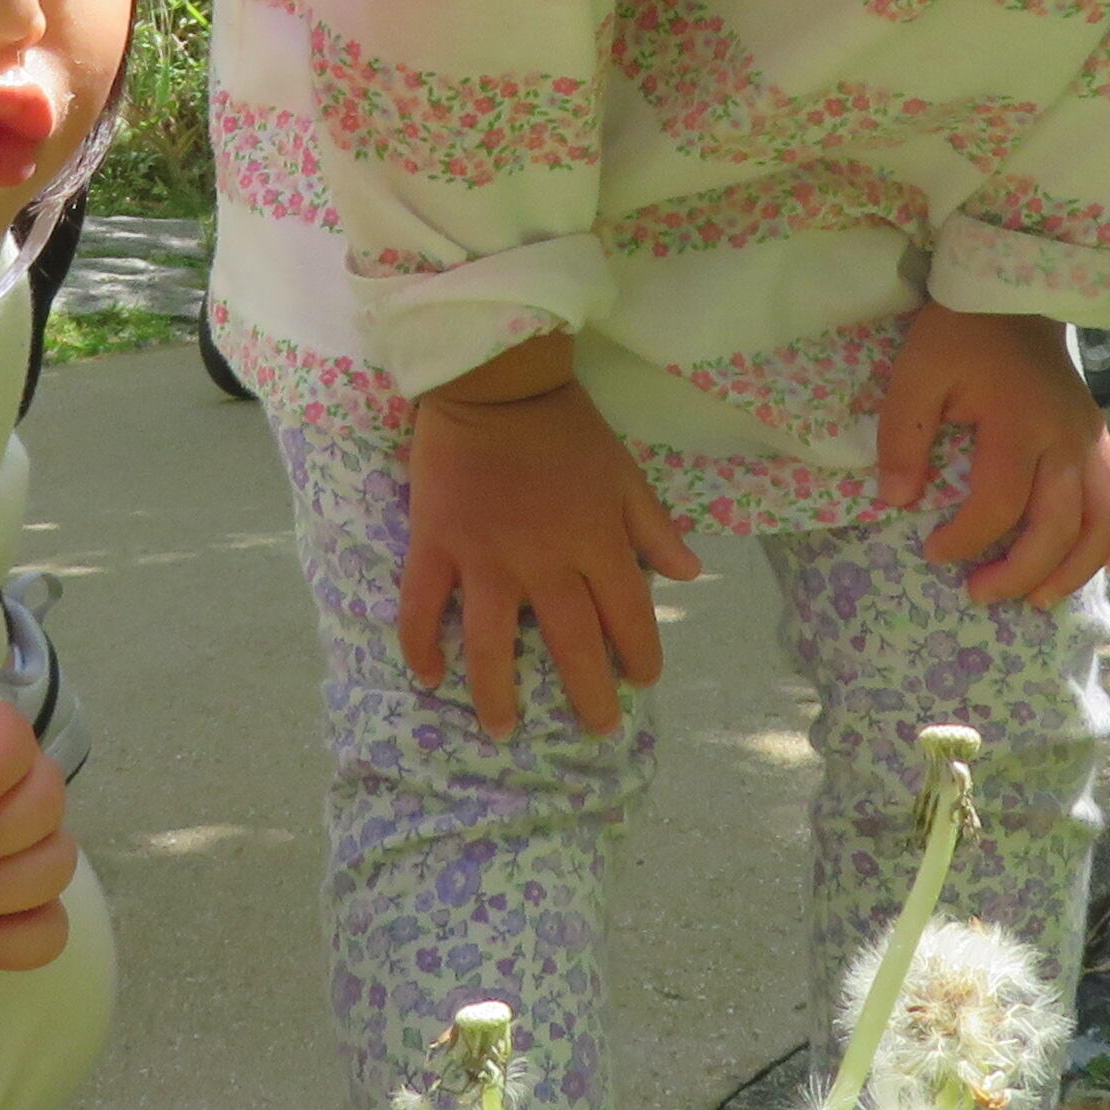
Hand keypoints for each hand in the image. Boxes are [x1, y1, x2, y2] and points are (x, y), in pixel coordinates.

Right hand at [403, 371, 699, 738]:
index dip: (640, 656)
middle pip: (571, 645)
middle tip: (596, 729)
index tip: (642, 681)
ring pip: (491, 644)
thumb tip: (688, 574)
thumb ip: (654, 527)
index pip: (629, 617)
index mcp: (596, 542)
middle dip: (588, 695)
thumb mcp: (624, 472)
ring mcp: (485, 557)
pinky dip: (421, 644)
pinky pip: (422, 606)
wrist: (494, 380)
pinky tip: (428, 677)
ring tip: (503, 729)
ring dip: (498, 694)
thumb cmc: (565, 426)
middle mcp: (545, 561)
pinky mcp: (435, 544)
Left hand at [876, 300, 1109, 605]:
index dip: (965, 540)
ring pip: (1103, 523)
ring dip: (1075, 571)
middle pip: (1058, 528)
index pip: (998, 505)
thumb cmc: (960, 333)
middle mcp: (1066, 440)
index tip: (933, 553)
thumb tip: (898, 500)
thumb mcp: (916, 375)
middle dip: (1020, 573)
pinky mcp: (1100, 437)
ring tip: (1040, 600)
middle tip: (979, 594)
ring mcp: (1090, 440)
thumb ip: (903, 438)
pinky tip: (1106, 568)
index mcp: (1018, 426)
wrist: (1014, 288)